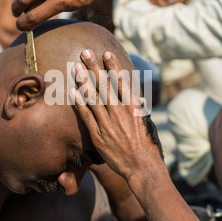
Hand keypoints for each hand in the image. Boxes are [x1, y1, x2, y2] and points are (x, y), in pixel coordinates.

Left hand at [70, 49, 163, 181]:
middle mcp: (120, 112)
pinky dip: (80, 104)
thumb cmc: (147, 146)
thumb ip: (138, 110)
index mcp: (134, 107)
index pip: (121, 81)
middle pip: (104, 85)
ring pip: (93, 97)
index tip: (106, 54)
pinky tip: (73, 92)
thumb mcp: (146, 124)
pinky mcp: (98, 136)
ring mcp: (108, 123)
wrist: (142, 168)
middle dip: (94, 67)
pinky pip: (86, 116)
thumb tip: (135, 97)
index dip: (113, 66)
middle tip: (85, 53)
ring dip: (84, 80)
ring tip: (76, 67)